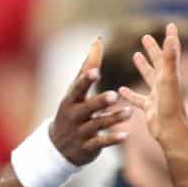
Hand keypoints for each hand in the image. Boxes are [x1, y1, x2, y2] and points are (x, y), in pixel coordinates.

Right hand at [48, 37, 131, 165]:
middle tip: (114, 95)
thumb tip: (98, 40)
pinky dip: (113, 139)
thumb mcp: (75, 90)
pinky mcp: (87, 147)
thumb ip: (88, 66)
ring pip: (97, 125)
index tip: (96, 71)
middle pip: (87, 108)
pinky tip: (126, 135)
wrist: (58, 146)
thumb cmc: (71, 110)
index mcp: (71, 100)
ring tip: (129, 112)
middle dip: (99, 102)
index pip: (78, 88)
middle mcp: (74, 115)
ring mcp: (80, 132)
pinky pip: (101, 143)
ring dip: (113, 119)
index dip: (86, 80)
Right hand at [119, 22, 187, 145]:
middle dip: (153, 49)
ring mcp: (157, 96)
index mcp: (169, 74)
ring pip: (149, 77)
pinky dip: (130, 93)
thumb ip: (169, 58)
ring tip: (136, 56)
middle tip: (146, 37)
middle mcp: (164, 83)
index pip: (170, 51)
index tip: (171, 24)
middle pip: (158, 62)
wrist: (171, 132)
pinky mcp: (150, 108)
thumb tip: (172, 36)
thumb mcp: (168, 79)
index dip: (170, 38)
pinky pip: (138, 98)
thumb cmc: (170, 105)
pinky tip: (121, 90)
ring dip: (143, 66)